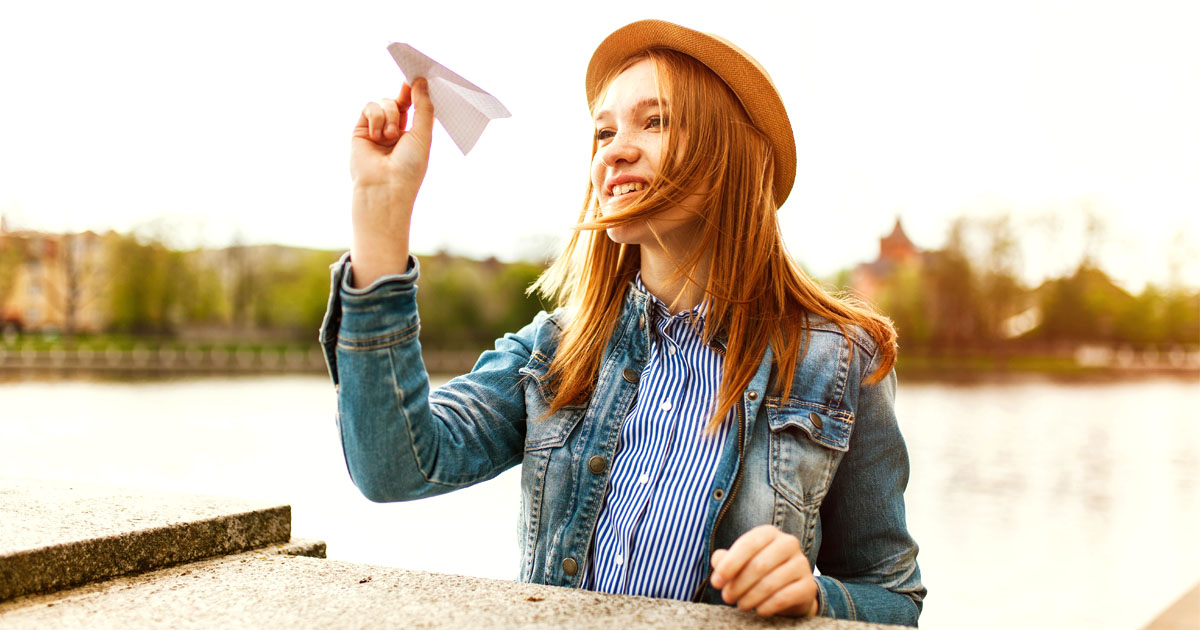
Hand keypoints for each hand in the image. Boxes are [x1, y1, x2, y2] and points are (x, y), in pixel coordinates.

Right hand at [348, 79, 434, 286]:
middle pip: (398, 100)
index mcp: (413, 133)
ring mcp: (377, 130)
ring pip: (384, 103)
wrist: (385, 188)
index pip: (414, 106)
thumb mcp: (423, 135)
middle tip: (408, 91)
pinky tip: (377, 135)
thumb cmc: (409, 168)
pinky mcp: (360, 130)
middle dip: (404, 98)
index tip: (420, 76)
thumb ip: (423, 107)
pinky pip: (369, 108)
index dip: (416, 91)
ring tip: (390, 137)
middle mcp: (395, 130)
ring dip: (389, 115)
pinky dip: (376, 117)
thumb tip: (420, 81)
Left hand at [710, 524, 818, 617]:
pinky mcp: (809, 586)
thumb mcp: (740, 563)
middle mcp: (788, 543)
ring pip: (771, 582)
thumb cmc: (759, 573)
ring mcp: (802, 564)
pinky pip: (785, 597)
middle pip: (759, 565)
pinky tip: (759, 610)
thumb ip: (726, 559)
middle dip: (738, 584)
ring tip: (741, 605)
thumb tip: (718, 560)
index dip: (730, 564)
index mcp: (769, 533)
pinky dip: (768, 606)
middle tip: (727, 598)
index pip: (748, 544)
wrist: (791, 591)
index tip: (716, 582)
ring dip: (751, 597)